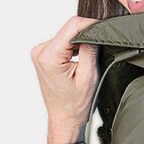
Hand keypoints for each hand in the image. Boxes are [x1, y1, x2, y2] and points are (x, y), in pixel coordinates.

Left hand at [30, 15, 101, 143]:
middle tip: (96, 52)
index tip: (103, 29)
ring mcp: (40, 52)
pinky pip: (62, 42)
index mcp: (49, 56)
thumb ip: (90, 49)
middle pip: (69, 29)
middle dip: (85, 36)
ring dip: (79, 43)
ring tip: (85, 62)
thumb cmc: (74, 104)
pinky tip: (78, 61)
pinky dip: (73, 47)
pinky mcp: (43, 54)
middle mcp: (40, 51)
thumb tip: (94, 30)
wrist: (64, 118)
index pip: (72, 26)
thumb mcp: (88, 76)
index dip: (91, 24)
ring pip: (67, 34)